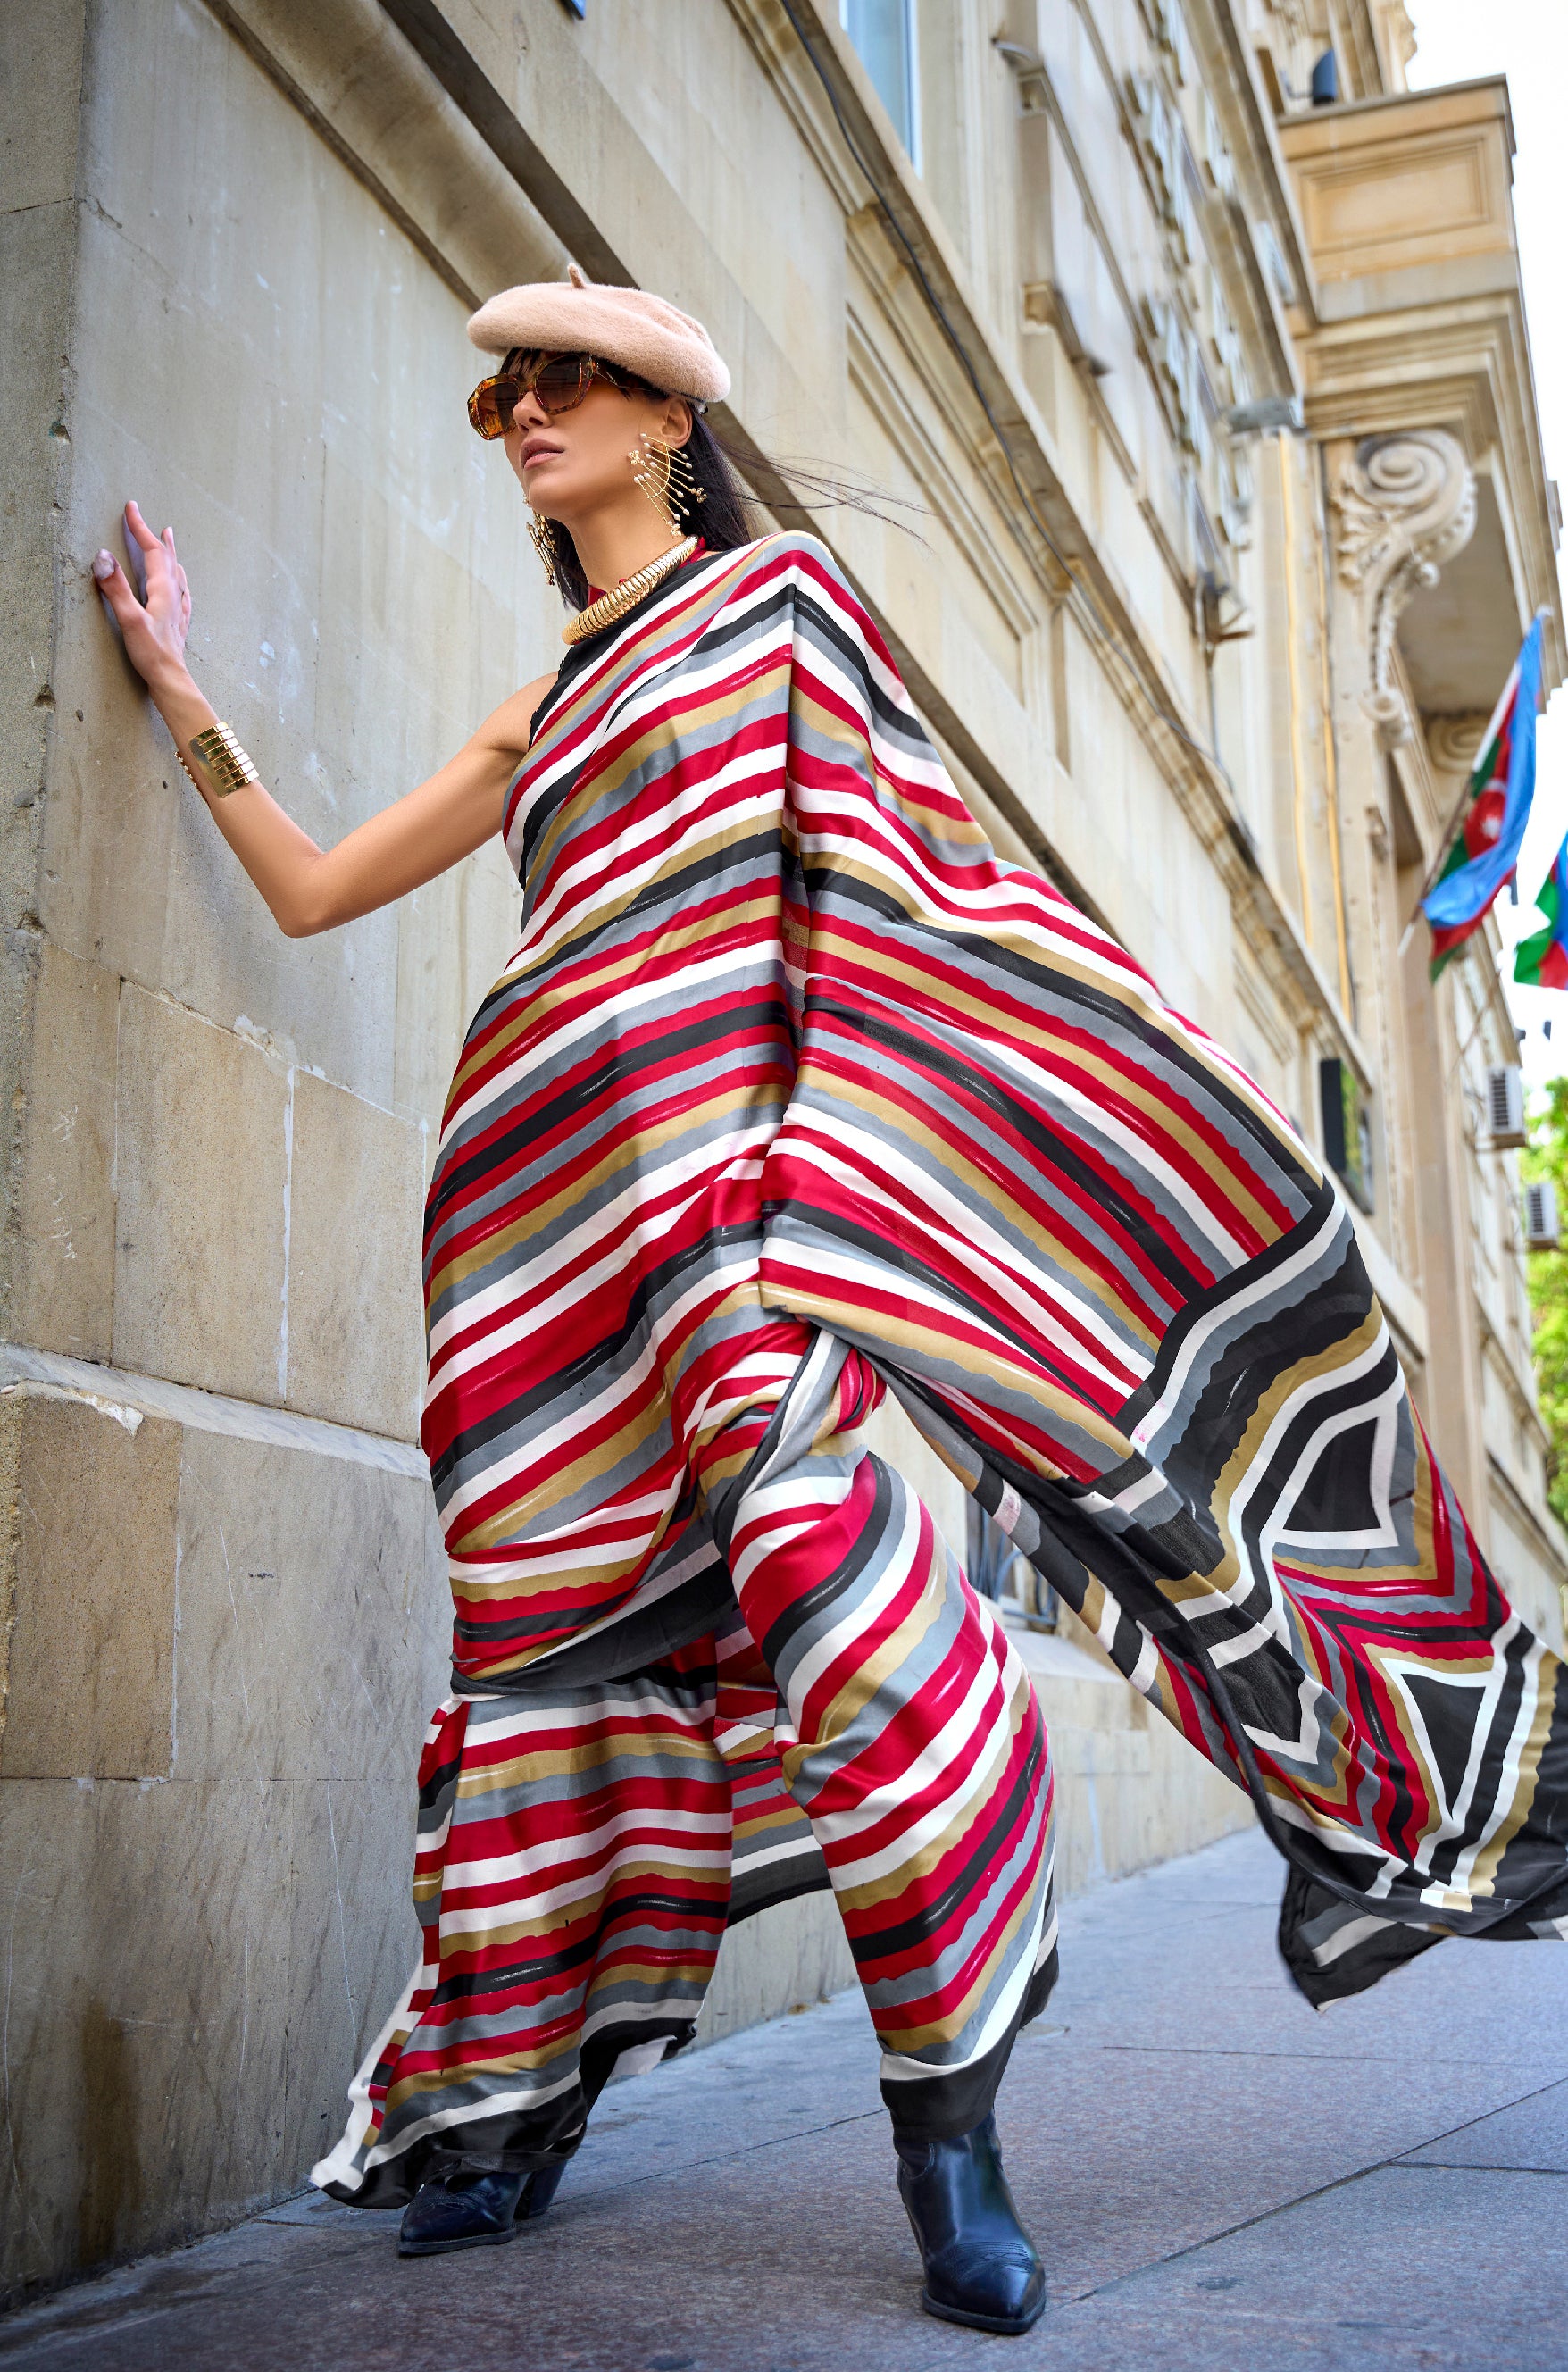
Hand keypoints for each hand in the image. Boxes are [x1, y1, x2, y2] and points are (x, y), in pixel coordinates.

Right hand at [93, 499, 192, 691]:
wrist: (171, 680)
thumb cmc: (151, 653)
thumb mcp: (129, 618)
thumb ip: (116, 588)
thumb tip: (103, 556)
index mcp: (163, 590)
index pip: (152, 550)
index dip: (140, 528)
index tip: (131, 508)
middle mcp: (174, 595)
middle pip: (166, 558)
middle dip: (154, 536)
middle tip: (147, 519)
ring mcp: (178, 609)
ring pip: (175, 573)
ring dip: (170, 554)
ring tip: (169, 540)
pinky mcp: (177, 623)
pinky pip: (181, 593)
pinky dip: (178, 580)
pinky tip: (181, 586)